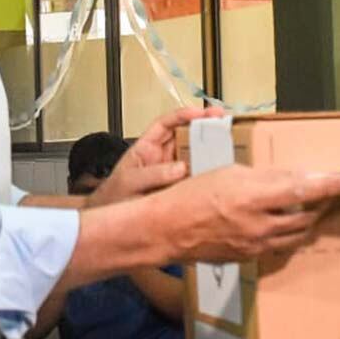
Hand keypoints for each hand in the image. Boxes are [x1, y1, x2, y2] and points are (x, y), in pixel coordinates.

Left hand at [86, 107, 223, 207]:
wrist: (111, 225)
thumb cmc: (113, 199)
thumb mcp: (130, 183)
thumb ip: (153, 175)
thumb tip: (181, 168)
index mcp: (146, 148)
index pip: (166, 124)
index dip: (183, 115)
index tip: (200, 113)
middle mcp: (161, 157)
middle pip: (185, 136)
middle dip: (204, 127)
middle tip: (222, 123)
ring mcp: (172, 172)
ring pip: (194, 154)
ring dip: (210, 149)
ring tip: (228, 144)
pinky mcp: (180, 189)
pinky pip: (196, 176)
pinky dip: (209, 172)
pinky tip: (220, 170)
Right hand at [146, 163, 339, 262]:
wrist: (167, 229)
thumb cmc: (192, 193)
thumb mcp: (229, 174)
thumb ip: (263, 177)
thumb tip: (290, 178)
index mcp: (255, 197)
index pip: (305, 190)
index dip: (331, 186)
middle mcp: (261, 224)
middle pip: (306, 216)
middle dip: (321, 203)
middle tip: (327, 192)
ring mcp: (256, 245)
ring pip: (296, 235)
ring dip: (307, 221)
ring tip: (308, 209)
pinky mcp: (249, 257)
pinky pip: (278, 246)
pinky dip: (286, 234)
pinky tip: (281, 225)